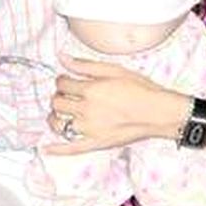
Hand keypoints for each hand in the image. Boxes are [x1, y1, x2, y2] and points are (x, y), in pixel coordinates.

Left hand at [42, 55, 183, 154]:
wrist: (159, 112)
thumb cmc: (141, 89)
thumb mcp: (114, 69)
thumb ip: (85, 64)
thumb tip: (62, 56)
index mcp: (91, 90)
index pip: (62, 84)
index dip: (62, 80)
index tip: (66, 80)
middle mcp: (87, 110)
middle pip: (57, 103)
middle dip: (58, 96)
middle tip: (67, 95)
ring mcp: (90, 129)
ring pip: (59, 124)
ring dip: (55, 117)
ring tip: (61, 113)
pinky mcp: (96, 144)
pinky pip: (71, 149)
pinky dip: (57, 149)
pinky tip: (46, 148)